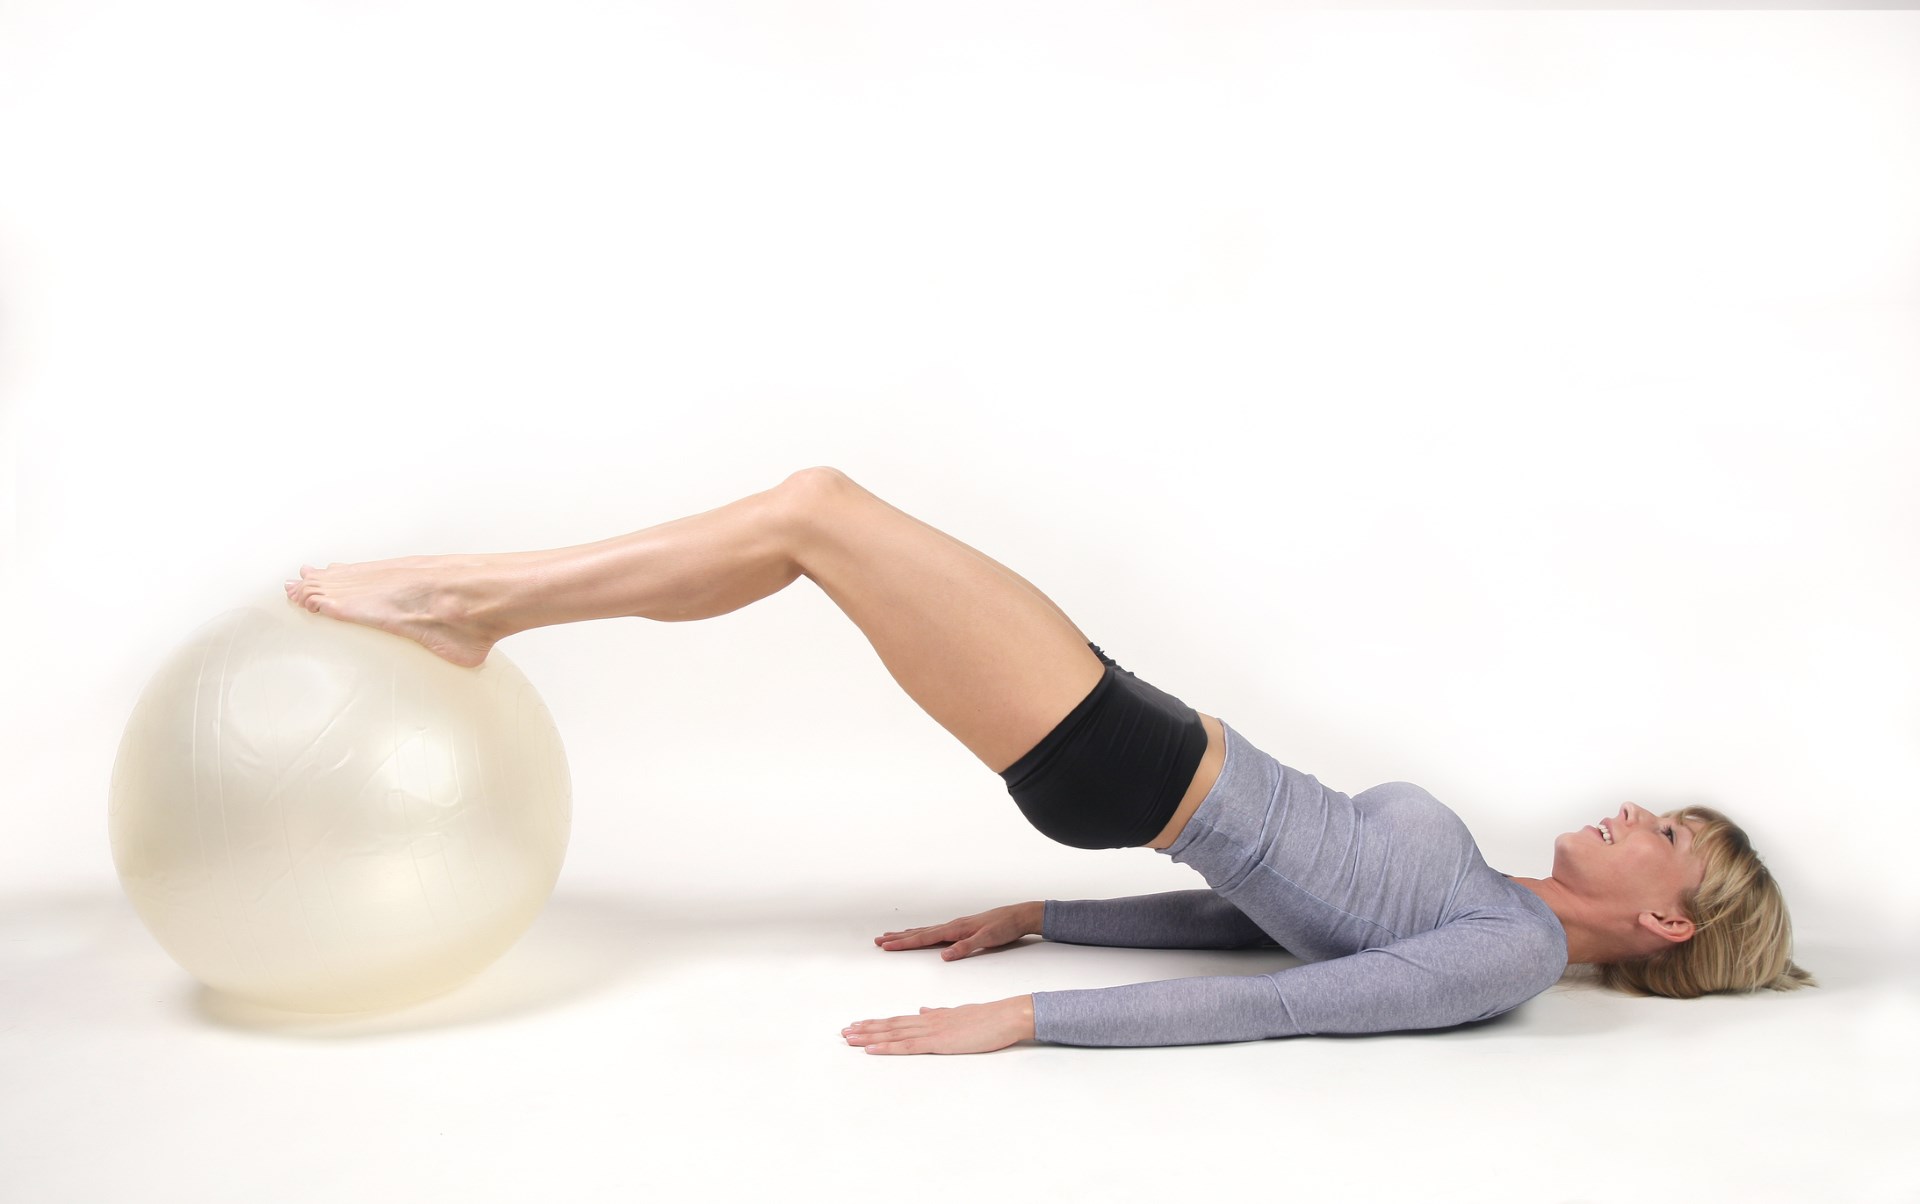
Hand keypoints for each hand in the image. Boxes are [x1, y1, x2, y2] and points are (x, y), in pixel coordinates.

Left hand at [842, 996, 1034, 1055]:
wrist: (1005, 1016)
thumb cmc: (988, 1018)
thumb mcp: (959, 1014)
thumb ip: (939, 1013)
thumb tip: (923, 1010)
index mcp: (933, 1017)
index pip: (899, 1020)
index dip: (878, 1023)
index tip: (860, 1024)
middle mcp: (927, 1021)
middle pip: (891, 1025)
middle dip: (866, 1029)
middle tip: (845, 1032)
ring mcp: (932, 1031)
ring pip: (893, 1034)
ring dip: (869, 1037)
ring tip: (850, 1038)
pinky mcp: (939, 1043)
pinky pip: (907, 1046)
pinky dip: (886, 1047)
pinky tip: (871, 1049)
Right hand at [874, 902, 1040, 960]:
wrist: (1019, 916)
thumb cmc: (1005, 927)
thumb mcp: (987, 939)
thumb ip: (965, 947)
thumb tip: (944, 956)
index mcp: (956, 929)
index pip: (924, 938)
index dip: (904, 943)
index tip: (887, 945)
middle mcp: (953, 926)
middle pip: (920, 933)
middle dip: (898, 938)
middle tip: (879, 940)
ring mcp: (956, 926)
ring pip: (925, 931)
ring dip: (907, 935)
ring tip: (891, 936)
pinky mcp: (962, 928)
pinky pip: (935, 932)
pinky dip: (922, 934)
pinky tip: (920, 935)